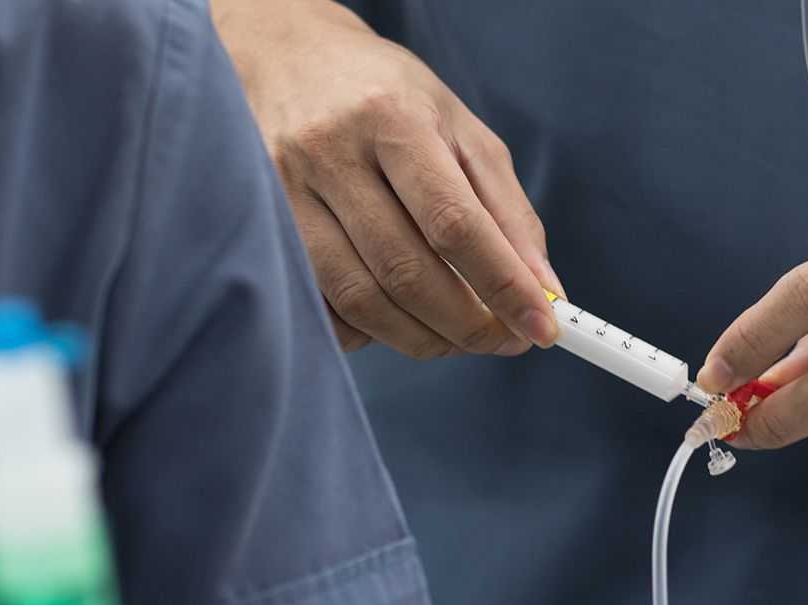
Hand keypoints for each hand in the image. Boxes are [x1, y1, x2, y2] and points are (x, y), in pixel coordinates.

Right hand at [215, 0, 560, 358]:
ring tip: (455, 336)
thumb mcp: (460, 129)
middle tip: (500, 340)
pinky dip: (369, 332)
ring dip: (420, 337)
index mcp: (391, 119)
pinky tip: (397, 318)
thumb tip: (543, 292)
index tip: (539, 328)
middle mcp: (330, 153)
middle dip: (465, 324)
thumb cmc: (387, 99)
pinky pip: (321, 307)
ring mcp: (285, 192)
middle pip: (405, 271)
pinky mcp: (264, 228)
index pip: (453, 223)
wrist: (286, 61)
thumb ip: (507, 209)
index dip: (502, 286)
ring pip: (359, 299)